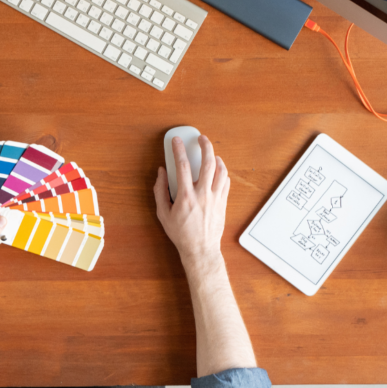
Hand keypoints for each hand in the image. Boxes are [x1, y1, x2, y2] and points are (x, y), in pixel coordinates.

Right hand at [153, 135, 229, 271]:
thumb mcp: (163, 213)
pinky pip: (226, 181)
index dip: (179, 150)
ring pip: (221, 170)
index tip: (176, 141)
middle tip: (201, 138)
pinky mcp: (223, 202)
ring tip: (211, 153)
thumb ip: (160, 191)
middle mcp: (203, 194)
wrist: (200, 249)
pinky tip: (217, 169)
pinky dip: (222, 172)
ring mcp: (215, 198)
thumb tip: (161, 173)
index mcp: (186, 196)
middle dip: (205, 146)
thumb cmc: (180, 233)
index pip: (183, 166)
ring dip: (216, 157)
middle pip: (208, 163)